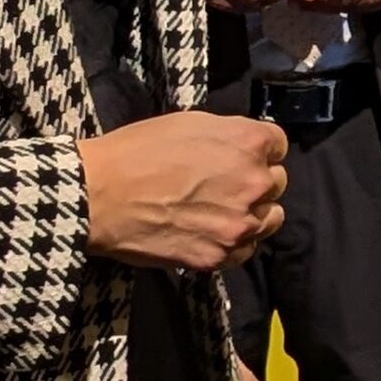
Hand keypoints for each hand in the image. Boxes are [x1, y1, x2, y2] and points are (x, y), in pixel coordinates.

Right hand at [79, 111, 286, 272]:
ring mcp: (239, 224)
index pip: (279, 144)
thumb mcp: (192, 123)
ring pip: (270, 219)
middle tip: (227, 183)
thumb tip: (244, 148)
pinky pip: (246, 250)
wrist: (101, 196)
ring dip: (254, 213)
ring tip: (225, 211)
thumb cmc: (140, 150)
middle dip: (256, 180)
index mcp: (248, 143)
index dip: (260, 149)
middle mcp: (253, 183)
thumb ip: (229, 135)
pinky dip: (235, 243)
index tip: (242, 155)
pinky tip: (212, 232)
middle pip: (277, 182)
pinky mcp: (220, 257)